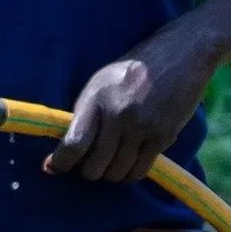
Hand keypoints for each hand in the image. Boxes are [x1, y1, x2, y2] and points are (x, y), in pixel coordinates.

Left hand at [43, 22, 215, 183]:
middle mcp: (118, 115)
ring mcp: (142, 128)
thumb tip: (67, 148)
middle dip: (87, 171)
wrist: (177, 57)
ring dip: (109, 174)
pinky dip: (129, 174)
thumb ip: (85, 113)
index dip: (60, 162)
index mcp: (96, 98)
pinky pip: (139, 171)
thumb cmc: (131, 71)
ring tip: (108, 163)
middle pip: (94, 166)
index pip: (74, 142)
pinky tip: (127, 165)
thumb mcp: (99, 83)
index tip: (53, 167)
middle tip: (88, 164)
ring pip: (117, 173)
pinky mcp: (163, 137)